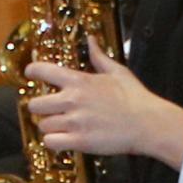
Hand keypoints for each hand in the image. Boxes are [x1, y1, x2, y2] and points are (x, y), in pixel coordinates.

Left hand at [22, 47, 182, 165]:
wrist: (150, 124)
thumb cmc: (136, 98)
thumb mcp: (118, 72)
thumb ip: (98, 57)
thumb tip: (91, 40)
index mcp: (79, 81)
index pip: (41, 70)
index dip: (33, 71)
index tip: (31, 74)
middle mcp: (73, 100)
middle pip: (35, 104)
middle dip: (40, 108)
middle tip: (49, 110)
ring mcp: (76, 122)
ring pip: (43, 125)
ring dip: (50, 126)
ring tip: (62, 126)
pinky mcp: (81, 141)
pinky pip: (51, 143)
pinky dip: (54, 142)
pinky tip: (64, 139)